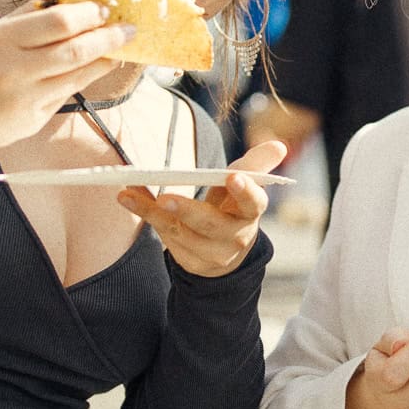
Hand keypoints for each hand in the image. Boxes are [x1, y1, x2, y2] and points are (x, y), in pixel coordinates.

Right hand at [0, 0, 130, 153]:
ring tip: (119, 50)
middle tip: (130, 29)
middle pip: (77, 50)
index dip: (90, 14)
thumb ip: (25, 19)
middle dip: (110, 38)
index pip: (60, 22)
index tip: (107, 9)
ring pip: (78, 77)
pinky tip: (91, 71)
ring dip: (104, 61)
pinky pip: (63, 97)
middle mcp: (16, 70)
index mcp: (2, 41)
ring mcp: (26, 99)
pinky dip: (80, 81)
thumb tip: (65, 1)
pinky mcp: (31, 121)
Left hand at [120, 139, 285, 276]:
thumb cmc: (233, 207)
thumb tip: (279, 146)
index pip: (254, 203)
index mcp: (251, 212)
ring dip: (153, 213)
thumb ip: (256, 165)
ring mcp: (213, 254)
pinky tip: (129, 199)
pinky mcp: (192, 263)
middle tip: (166, 198)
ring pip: (181, 233)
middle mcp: (235, 237)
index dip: (245, 190)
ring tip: (130, 193)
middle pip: (211, 225)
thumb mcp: (244, 185)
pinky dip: (147, 216)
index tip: (232, 176)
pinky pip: (166, 239)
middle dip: (189, 211)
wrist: (226, 250)